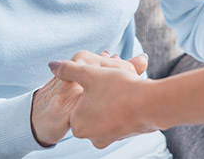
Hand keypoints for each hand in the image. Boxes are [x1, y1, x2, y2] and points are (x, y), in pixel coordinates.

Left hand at [31, 50, 147, 145]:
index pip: (78, 98)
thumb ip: (68, 69)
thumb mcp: (89, 74)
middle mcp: (90, 135)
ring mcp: (108, 137)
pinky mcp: (123, 135)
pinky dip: (123, 105)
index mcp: (77, 123)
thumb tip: (51, 65)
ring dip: (112, 96)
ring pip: (106, 109)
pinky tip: (131, 95)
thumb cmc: (118, 89)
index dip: (90, 83)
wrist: (151, 105)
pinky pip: (118, 115)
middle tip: (112, 80)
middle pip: (92, 104)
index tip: (101, 78)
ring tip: (123, 86)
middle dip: (100, 90)